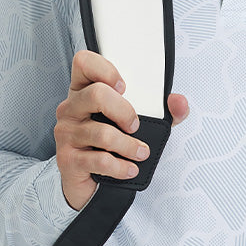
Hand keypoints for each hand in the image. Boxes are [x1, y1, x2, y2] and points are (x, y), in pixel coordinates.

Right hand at [55, 50, 188, 209]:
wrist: (88, 182)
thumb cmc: (108, 145)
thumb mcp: (135, 124)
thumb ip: (163, 112)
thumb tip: (179, 102)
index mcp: (84, 92)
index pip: (84, 63)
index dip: (105, 69)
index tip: (124, 87)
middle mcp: (71, 108)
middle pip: (96, 94)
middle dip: (125, 111)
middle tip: (135, 126)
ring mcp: (66, 134)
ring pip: (102, 133)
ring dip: (129, 146)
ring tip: (140, 153)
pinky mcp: (68, 159)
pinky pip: (100, 160)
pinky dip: (122, 166)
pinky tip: (129, 168)